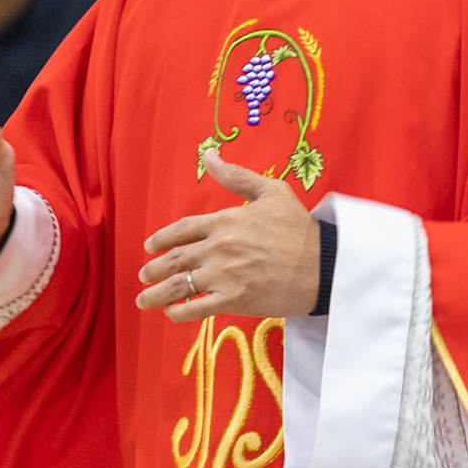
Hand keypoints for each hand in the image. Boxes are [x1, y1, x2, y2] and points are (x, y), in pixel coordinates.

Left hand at [135, 148, 320, 323]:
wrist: (324, 264)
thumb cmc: (299, 227)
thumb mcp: (271, 191)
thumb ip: (236, 176)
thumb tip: (209, 154)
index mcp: (225, 220)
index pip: (182, 229)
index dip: (162, 239)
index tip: (149, 247)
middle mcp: (219, 247)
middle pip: (175, 259)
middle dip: (153, 269)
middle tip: (143, 276)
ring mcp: (225, 275)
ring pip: (179, 286)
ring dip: (157, 294)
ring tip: (145, 300)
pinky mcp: (235, 300)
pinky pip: (198, 308)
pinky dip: (180, 312)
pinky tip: (173, 313)